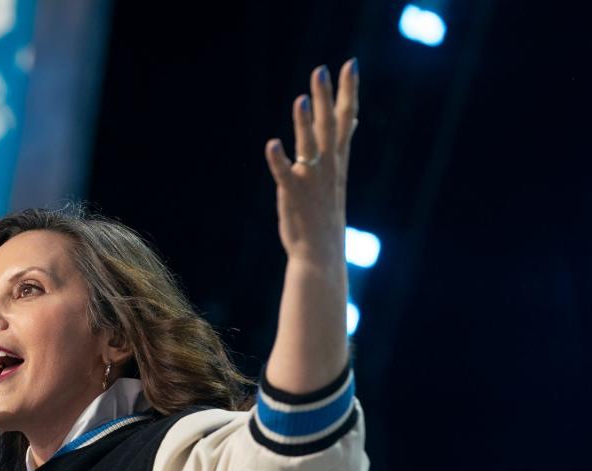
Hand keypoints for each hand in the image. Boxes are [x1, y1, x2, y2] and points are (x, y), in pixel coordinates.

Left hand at [264, 59, 359, 269]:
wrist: (321, 254)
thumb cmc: (325, 213)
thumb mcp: (336, 174)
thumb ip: (340, 144)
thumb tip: (350, 120)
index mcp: (337, 160)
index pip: (345, 118)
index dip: (348, 91)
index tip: (350, 64)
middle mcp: (328, 167)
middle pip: (328, 125)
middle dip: (326, 97)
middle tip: (321, 69)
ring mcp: (311, 180)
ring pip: (309, 146)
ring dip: (304, 123)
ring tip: (300, 99)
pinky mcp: (293, 195)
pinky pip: (285, 174)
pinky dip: (278, 159)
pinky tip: (271, 144)